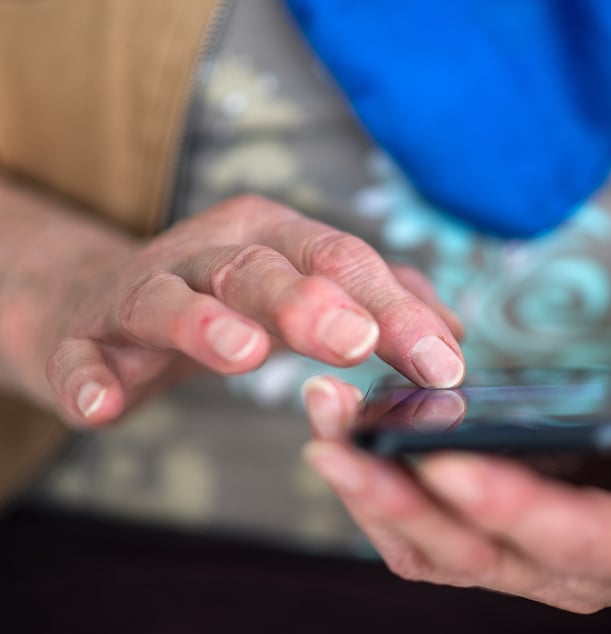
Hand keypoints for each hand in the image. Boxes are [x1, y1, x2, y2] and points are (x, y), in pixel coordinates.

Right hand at [42, 195, 463, 425]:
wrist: (111, 306)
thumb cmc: (231, 301)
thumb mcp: (307, 291)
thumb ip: (380, 306)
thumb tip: (455, 332)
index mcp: (275, 237)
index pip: (343, 261)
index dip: (395, 312)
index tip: (444, 364)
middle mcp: (210, 252)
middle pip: (262, 268)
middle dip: (312, 303)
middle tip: (357, 342)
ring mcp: (142, 290)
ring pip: (171, 298)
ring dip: (206, 324)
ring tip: (243, 355)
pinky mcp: (87, 336)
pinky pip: (82, 356)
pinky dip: (90, 378)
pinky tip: (104, 407)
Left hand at [302, 329, 610, 612]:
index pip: (575, 539)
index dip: (510, 506)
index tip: (445, 461)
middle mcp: (585, 570)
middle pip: (479, 556)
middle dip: (402, 502)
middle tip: (340, 447)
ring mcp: (537, 557)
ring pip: (437, 551)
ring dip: (375, 495)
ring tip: (329, 429)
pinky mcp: (501, 532)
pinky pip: (429, 528)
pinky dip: (386, 487)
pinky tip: (351, 437)